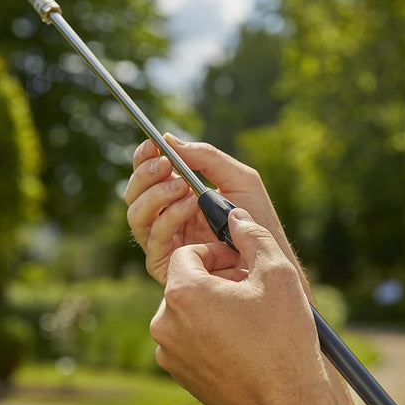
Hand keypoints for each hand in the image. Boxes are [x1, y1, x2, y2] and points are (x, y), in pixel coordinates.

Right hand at [124, 134, 290, 285]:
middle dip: (146, 175)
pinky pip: (153, 238)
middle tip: (166, 165)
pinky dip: (169, 217)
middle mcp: (165, 218)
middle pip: (134, 194)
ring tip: (183, 186)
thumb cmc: (258, 221)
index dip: (144, 159)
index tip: (152, 145)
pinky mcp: (167, 264)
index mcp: (177, 197)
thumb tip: (168, 140)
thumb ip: (207, 158)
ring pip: (136, 215)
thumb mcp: (239, 179)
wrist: (270, 260)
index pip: (148, 176)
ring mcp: (164, 242)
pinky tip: (191, 206)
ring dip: (156, 195)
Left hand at [150, 209, 352, 404]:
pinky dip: (208, 333)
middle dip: (215, 279)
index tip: (242, 263)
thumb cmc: (283, 339)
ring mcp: (168, 352)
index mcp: (183, 293)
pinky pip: (188, 338)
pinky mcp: (177, 374)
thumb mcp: (277, 273)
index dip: (216, 252)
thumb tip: (234, 215)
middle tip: (251, 289)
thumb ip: (251, 234)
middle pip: (186, 282)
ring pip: (187, 311)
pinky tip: (242, 343)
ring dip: (212, 306)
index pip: (188, 253)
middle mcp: (164, 322)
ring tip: (250, 318)